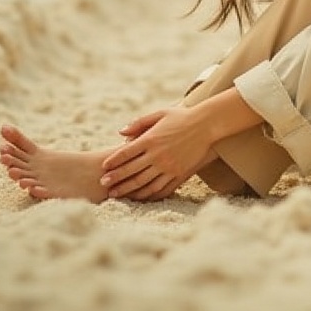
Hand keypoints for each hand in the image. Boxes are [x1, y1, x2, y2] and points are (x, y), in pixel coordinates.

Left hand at [100, 106, 215, 200]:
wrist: (207, 124)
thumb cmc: (182, 116)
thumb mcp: (160, 114)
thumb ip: (139, 123)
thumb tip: (120, 133)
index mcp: (150, 139)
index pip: (125, 153)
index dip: (113, 162)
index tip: (103, 168)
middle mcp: (157, 154)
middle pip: (131, 170)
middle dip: (115, 179)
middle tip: (103, 185)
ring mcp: (168, 166)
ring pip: (143, 182)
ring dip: (128, 190)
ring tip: (117, 194)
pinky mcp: (178, 173)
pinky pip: (160, 188)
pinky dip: (147, 194)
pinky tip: (139, 197)